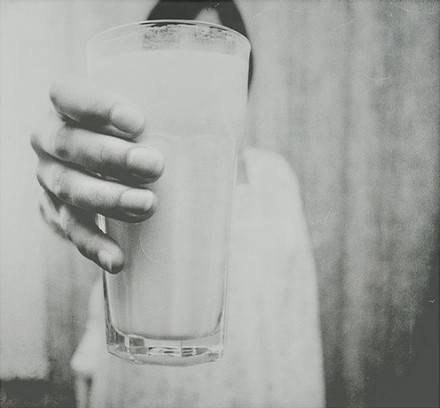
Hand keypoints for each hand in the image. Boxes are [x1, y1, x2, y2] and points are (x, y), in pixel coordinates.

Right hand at [31, 76, 163, 272]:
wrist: (112, 165)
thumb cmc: (139, 134)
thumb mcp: (148, 114)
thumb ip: (169, 111)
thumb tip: (220, 112)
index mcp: (65, 106)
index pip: (68, 95)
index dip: (97, 106)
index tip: (139, 122)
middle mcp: (50, 141)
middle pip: (69, 145)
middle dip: (111, 157)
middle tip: (154, 166)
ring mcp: (51, 179)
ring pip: (70, 190)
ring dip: (108, 199)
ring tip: (147, 205)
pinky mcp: (57, 212)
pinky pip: (73, 231)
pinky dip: (94, 245)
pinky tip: (117, 259)